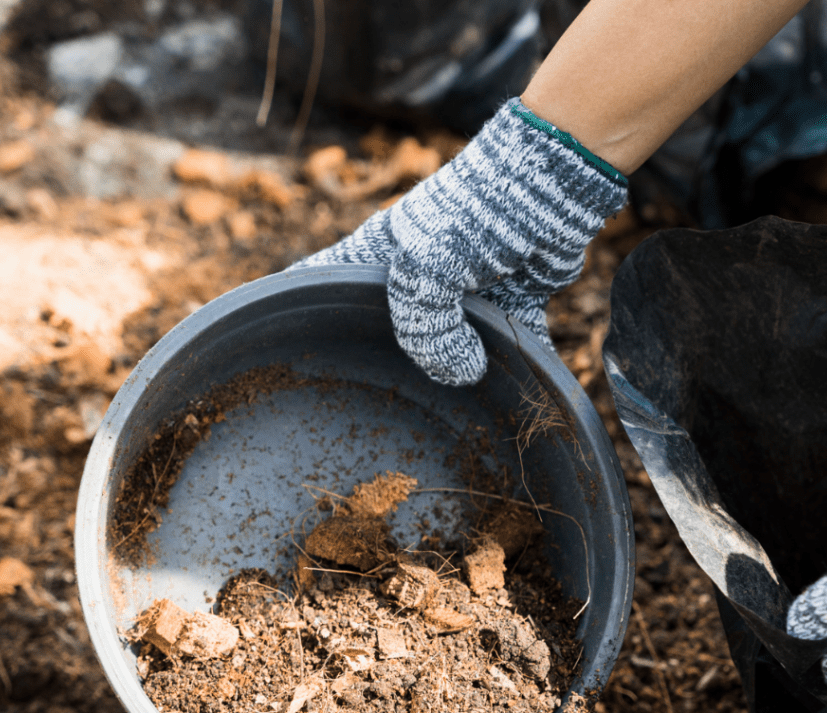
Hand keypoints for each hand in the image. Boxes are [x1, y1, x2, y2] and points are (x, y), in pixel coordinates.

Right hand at [292, 99, 626, 385]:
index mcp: (377, 258)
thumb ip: (425, 331)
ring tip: (450, 415)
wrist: (551, 183)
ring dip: (458, 374)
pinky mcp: (511, 299)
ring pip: (452, 345)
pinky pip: (510, 342)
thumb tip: (460, 376)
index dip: (292, 312)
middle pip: (389, 331)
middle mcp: (416, 276)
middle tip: (373, 412)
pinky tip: (518, 395)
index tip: (275, 353)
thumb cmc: (473, 214)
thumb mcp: (427, 269)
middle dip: (387, 367)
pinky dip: (518, 365)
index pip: (320, 283)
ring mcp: (463, 290)